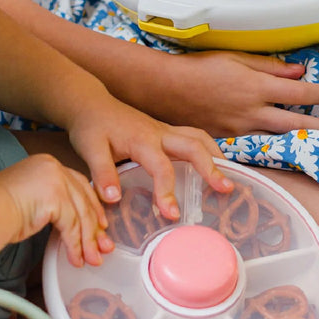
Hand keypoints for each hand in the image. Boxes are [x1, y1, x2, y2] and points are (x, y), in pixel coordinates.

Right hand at [0, 153, 112, 267]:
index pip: (77, 184)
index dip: (91, 206)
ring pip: (80, 215)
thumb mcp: (28, 199)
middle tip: (103, 247)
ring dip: (87, 241)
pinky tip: (75, 259)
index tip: (100, 224)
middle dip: (95, 227)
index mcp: (46, 164)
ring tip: (92, 260)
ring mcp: (55, 179)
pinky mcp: (55, 197)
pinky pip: (71, 226)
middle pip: (83, 199)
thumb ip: (50, 205)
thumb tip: (69, 226)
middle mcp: (53, 167)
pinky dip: (75, 245)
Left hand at [66, 96, 233, 221]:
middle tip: (225, 190)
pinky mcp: (166, 131)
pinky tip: (214, 163)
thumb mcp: (90, 149)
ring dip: (215, 156)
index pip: (161, 167)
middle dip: (211, 167)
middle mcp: (159, 133)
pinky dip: (208, 149)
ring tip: (228, 178)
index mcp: (142, 140)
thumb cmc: (92, 127)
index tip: (172, 214)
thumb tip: (114, 200)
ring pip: (199, 138)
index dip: (167, 191)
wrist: (91, 104)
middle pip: (194, 146)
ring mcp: (165, 130)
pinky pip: (194, 137)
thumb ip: (102, 174)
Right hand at [153, 51, 318, 137]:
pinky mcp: (229, 140)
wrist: (167, 90)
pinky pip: (258, 144)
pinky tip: (288, 146)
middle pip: (296, 122)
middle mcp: (252, 111)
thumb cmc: (200, 67)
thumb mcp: (236, 58)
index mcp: (256, 87)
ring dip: (304, 137)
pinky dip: (276, 144)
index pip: (300, 94)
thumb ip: (269, 67)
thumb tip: (298, 72)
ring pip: (280, 137)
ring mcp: (241, 129)